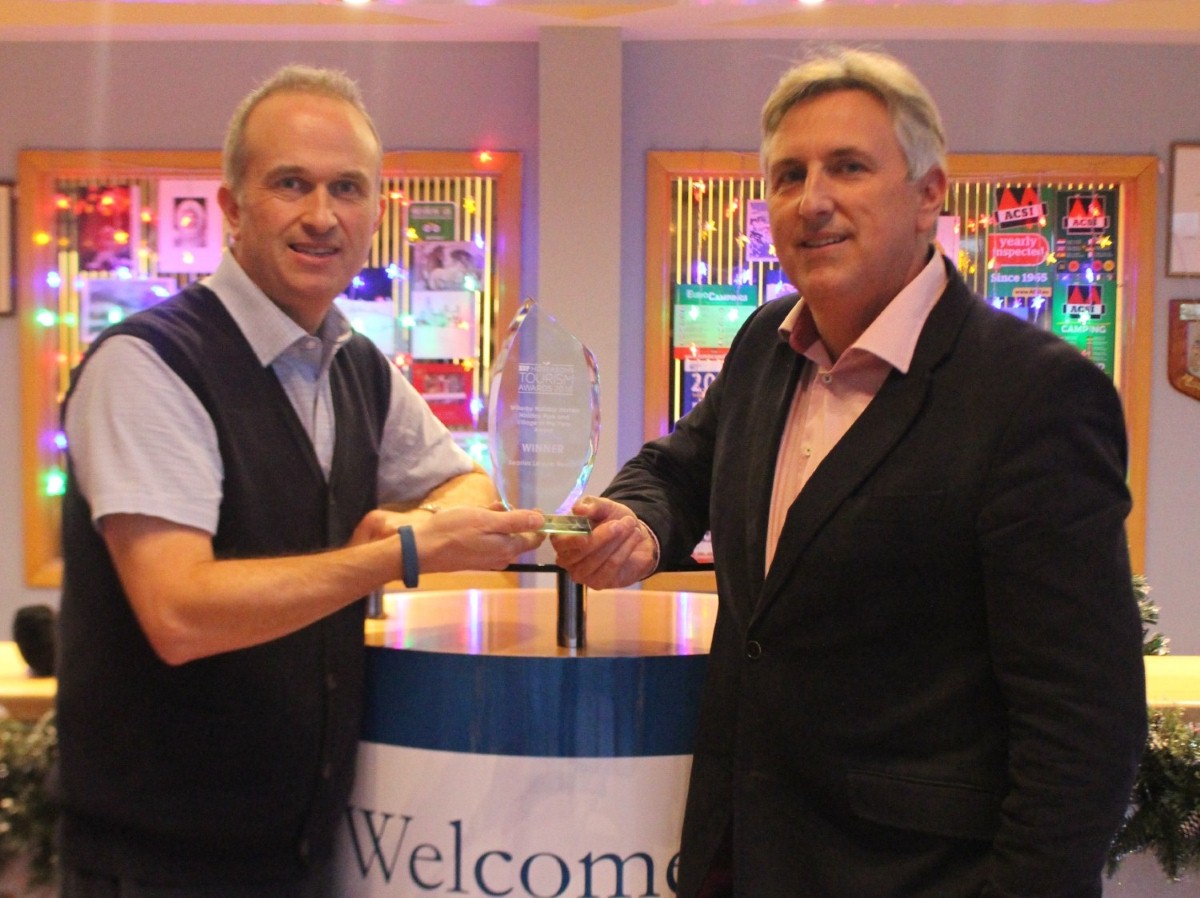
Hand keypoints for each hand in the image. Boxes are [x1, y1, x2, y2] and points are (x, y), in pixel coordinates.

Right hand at [412, 506, 544, 572]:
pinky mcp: (475, 559)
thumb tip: (542, 520)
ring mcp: (488, 560)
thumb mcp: (487, 520)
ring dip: (499, 522)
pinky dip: (488, 528)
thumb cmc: (455, 530)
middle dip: (515, 519)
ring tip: (487, 508)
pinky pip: (490, 541)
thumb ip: (516, 521)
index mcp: (508, 549)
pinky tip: (476, 518)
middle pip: (519, 537)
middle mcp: (501, 558)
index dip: (538, 523)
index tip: (536, 507)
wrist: (422, 549)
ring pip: (503, 537)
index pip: (534, 539)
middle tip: (503, 505)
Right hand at [549, 496, 657, 588]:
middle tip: (622, 523)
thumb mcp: (604, 506)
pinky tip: (634, 538)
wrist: (634, 536)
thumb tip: (578, 509)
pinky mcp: (598, 583)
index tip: (590, 525)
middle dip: (604, 535)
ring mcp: (581, 574)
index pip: (560, 541)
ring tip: (631, 526)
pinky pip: (612, 566)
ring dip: (618, 541)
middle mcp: (566, 560)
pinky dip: (625, 549)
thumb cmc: (612, 520)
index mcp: (561, 539)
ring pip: (598, 559)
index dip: (574, 536)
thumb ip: (591, 505)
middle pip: (581, 551)